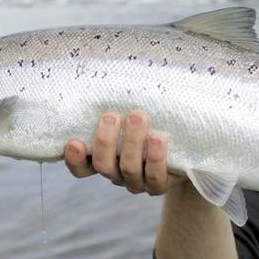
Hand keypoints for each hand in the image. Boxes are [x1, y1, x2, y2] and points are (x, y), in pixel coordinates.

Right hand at [63, 110, 182, 194]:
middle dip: (105, 141)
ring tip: (138, 116)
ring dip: (132, 142)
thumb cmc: (151, 123)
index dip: (74, 159)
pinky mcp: (160, 185)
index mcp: (104, 159)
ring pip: (128, 168)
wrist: (183, 148)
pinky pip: (155, 176)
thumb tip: (107, 73)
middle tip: (111, 116)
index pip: (81, 167)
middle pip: (103, 166)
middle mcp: (117, 173)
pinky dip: (155, 157)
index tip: (74, 141)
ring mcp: (138, 181)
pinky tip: (158, 138)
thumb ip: (117, 104)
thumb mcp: (130, 114)